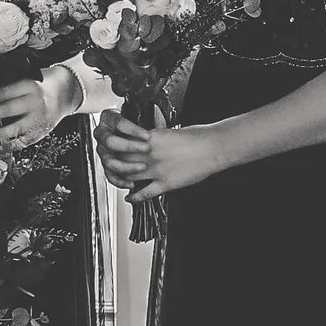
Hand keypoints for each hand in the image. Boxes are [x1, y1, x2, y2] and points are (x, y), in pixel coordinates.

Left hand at [0, 69, 71, 145]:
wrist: (67, 92)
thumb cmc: (43, 83)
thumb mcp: (28, 78)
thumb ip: (10, 88)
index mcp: (30, 86)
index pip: (3, 94)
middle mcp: (36, 103)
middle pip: (5, 111)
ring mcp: (39, 119)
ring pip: (12, 130)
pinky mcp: (42, 132)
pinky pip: (22, 142)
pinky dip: (7, 146)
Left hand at [95, 116, 219, 196]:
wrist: (213, 147)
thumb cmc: (197, 137)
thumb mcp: (171, 130)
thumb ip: (157, 132)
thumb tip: (151, 127)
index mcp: (150, 138)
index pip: (122, 143)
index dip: (114, 148)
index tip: (112, 150)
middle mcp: (150, 154)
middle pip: (120, 160)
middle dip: (114, 164)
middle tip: (112, 166)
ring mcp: (157, 170)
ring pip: (128, 176)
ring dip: (122, 181)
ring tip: (120, 182)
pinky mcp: (166, 183)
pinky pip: (145, 192)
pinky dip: (135, 197)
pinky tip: (131, 198)